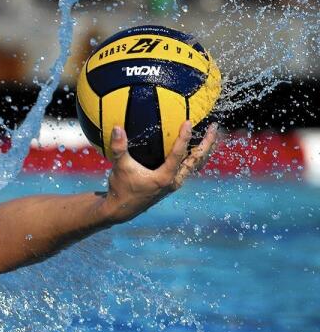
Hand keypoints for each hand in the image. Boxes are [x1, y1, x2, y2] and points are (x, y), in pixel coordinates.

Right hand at [102, 121, 219, 222]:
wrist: (121, 210)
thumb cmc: (120, 188)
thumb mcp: (120, 167)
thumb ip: (118, 147)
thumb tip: (116, 127)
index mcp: (164, 177)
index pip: (178, 154)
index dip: (184, 137)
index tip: (188, 122)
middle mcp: (174, 181)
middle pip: (197, 160)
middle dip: (207, 143)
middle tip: (214, 127)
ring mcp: (174, 183)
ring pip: (196, 165)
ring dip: (205, 150)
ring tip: (212, 136)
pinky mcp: (172, 184)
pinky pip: (189, 168)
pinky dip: (195, 157)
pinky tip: (195, 148)